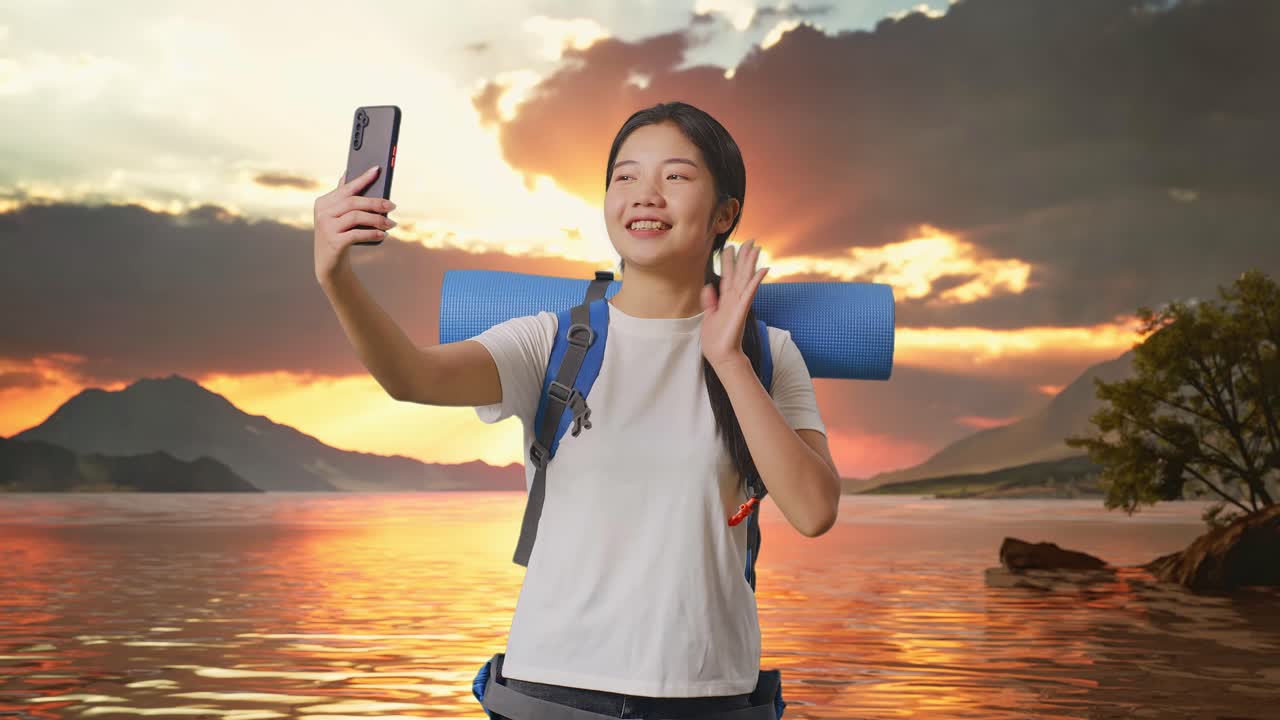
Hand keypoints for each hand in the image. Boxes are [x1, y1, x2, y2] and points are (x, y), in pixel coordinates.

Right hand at [313, 166, 397, 283]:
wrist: (329, 264)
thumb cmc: (339, 235)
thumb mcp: (339, 216)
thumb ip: (343, 197)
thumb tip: (350, 174)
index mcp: (324, 202)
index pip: (346, 187)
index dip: (362, 178)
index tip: (377, 169)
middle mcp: (322, 213)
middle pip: (353, 202)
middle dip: (375, 202)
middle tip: (392, 205)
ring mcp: (326, 228)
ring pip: (356, 217)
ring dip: (377, 219)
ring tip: (391, 223)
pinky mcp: (333, 242)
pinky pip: (357, 234)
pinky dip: (372, 234)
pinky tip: (383, 235)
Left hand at [700, 238, 768, 368]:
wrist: (721, 356)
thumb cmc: (716, 339)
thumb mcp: (708, 316)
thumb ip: (710, 301)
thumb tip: (708, 286)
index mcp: (725, 300)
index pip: (728, 276)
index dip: (729, 261)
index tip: (730, 247)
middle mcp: (734, 299)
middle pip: (740, 273)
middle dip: (744, 256)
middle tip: (750, 240)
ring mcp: (739, 304)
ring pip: (746, 278)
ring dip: (751, 263)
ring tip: (757, 248)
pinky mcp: (742, 310)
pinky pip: (750, 293)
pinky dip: (756, 281)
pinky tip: (763, 270)